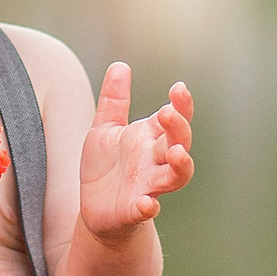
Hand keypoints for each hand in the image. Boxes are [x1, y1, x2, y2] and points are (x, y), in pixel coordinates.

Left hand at [79, 64, 193, 243]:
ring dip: (180, 166)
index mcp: (149, 139)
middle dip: (178, 128)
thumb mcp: (104, 129)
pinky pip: (146, 209)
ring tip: (177, 154)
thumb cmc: (106, 167)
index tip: (178, 89)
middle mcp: (154, 161)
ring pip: (175, 177)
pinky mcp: (134, 210)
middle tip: (167, 114)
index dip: (181, 105)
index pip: (173, 119)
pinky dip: (149, 206)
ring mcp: (148, 186)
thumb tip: (120, 65)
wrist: (96, 209)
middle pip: (179, 143)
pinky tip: (147, 203)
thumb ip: (113, 100)